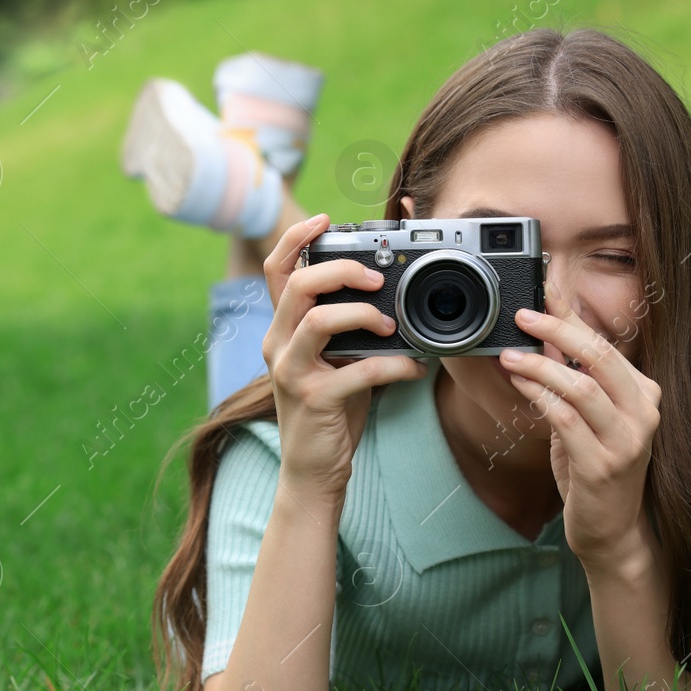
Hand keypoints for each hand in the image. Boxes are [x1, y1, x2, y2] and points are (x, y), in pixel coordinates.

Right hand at [261, 214, 429, 495]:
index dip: (296, 238)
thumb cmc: (330, 410)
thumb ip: (350, 327)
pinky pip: (356, 371)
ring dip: (363, 314)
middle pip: (299, 285)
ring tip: (393, 324)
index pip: (276, 270)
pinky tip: (414, 368)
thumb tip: (391, 295)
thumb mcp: (336, 359)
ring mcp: (291, 372)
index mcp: (282, 329)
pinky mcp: (314, 400)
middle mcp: (279, 345)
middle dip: (342, 270)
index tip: (325, 219)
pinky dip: (393, 366)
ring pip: (319, 320)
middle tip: (378, 276)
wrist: (313, 471)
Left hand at [498, 280, 661, 573]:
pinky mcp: (603, 467)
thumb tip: (549, 328)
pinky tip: (519, 385)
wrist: (612, 529)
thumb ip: (576, 376)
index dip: (572, 316)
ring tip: (509, 355)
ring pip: (582, 387)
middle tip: (521, 315)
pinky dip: (539, 397)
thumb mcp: (591, 416)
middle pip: (600, 357)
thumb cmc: (596, 467)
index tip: (542, 291)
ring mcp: (628, 442)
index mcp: (646, 395)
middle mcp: (645, 414)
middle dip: (558, 330)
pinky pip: (566, 420)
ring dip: (540, 366)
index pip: (607, 345)